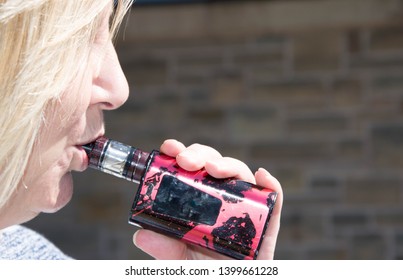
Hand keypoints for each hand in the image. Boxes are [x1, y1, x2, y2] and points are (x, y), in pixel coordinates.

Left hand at [132, 139, 282, 259]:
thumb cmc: (204, 269)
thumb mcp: (178, 260)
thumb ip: (163, 248)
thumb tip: (141, 234)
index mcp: (200, 200)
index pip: (192, 169)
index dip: (182, 153)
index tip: (170, 148)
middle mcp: (222, 199)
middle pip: (214, 166)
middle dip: (200, 155)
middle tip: (185, 161)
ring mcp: (245, 208)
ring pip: (241, 176)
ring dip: (228, 165)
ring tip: (214, 169)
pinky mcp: (267, 223)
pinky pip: (273, 200)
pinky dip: (271, 186)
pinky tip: (262, 177)